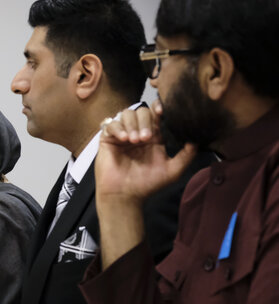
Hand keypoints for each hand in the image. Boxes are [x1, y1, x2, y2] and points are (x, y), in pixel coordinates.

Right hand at [96, 103, 197, 268]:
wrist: (124, 196)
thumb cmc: (147, 184)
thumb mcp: (172, 171)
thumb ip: (186, 155)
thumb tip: (196, 139)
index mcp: (154, 137)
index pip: (156, 114)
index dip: (158, 107)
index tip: (161, 110)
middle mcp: (138, 132)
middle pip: (142, 111)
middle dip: (145, 122)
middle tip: (145, 139)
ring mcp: (122, 134)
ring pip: (126, 114)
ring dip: (132, 125)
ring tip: (134, 141)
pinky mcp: (107, 139)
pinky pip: (110, 124)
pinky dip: (118, 128)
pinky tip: (123, 139)